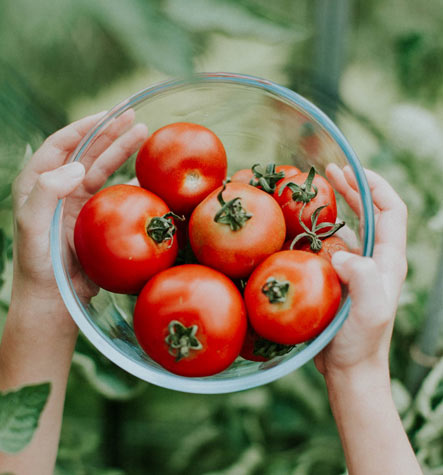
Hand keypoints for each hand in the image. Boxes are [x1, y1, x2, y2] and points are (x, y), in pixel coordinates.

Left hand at [11, 109, 147, 335]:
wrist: (55, 299)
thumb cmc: (39, 265)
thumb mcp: (32, 227)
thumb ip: (46, 192)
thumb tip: (77, 166)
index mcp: (37, 183)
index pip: (61, 145)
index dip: (84, 127)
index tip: (107, 114)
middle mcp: (58, 187)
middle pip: (87, 151)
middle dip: (109, 133)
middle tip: (133, 117)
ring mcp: (78, 203)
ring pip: (103, 168)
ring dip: (122, 151)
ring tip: (143, 134)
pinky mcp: (94, 218)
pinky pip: (115, 193)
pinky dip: (131, 183)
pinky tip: (146, 175)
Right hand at [314, 164, 407, 377]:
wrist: (349, 368)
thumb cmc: (361, 342)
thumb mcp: (369, 311)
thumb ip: (364, 278)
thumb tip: (342, 253)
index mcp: (389, 260)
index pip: (391, 211)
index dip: (376, 186)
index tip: (352, 171)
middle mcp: (376, 259)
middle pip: (370, 212)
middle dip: (353, 188)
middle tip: (328, 171)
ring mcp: (357, 268)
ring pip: (350, 227)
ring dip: (336, 205)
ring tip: (314, 192)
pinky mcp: (339, 278)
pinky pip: (331, 245)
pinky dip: (319, 230)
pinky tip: (302, 227)